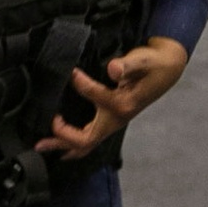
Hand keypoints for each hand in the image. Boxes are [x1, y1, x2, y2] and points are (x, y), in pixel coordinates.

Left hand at [34, 36, 188, 161]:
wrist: (167, 68)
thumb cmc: (154, 63)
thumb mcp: (143, 60)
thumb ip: (127, 65)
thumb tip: (113, 68)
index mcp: (123, 104)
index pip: (95, 96)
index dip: (81, 84)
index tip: (71, 71)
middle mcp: (116, 119)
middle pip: (85, 140)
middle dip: (61, 139)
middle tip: (39, 141)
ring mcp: (113, 122)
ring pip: (86, 143)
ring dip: (63, 145)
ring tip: (42, 146)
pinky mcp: (111, 120)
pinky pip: (90, 138)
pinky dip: (73, 143)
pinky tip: (61, 144)